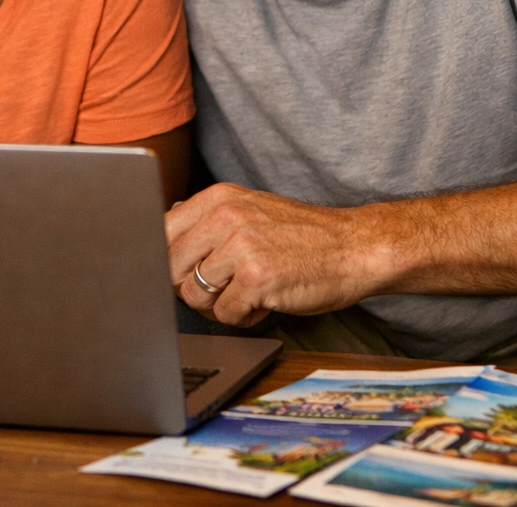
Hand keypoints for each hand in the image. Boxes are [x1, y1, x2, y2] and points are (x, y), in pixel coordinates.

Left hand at [166, 183, 377, 326]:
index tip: (183, 272)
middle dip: (191, 288)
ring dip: (218, 305)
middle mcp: (225, 217)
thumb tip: (161, 232)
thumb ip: (206, 220)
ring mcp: (241, 247)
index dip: (169, 261)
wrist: (355, 248)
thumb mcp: (249, 209)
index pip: (161, 232)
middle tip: (222, 288)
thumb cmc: (302, 236)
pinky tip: (263, 303)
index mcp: (219, 198)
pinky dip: (242, 318)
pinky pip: (225, 315)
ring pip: (193, 296)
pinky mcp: (257, 278)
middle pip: (171, 268)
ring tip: (246, 293)